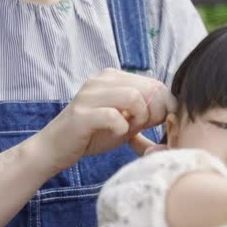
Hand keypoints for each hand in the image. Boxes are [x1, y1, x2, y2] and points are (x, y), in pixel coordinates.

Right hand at [32, 68, 174, 172]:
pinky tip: (116, 134)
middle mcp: (100, 80)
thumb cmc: (92, 135)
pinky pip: (113, 116)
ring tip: (129, 130)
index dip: (164, 105)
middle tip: (143, 128)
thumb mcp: (124, 121)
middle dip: (154, 112)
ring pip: (134, 97)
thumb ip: (145, 113)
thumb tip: (173, 110)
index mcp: (112, 77)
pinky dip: (121, 128)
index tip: (157, 123)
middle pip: (147, 88)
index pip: (154, 82)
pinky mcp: (82, 114)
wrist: (54, 148)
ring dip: (139, 118)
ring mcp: (89, 95)